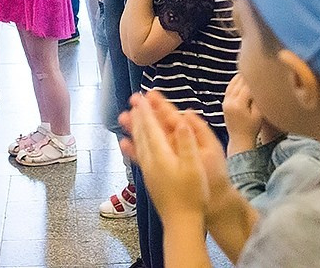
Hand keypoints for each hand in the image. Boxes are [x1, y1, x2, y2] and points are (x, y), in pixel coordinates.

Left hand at [124, 93, 210, 223]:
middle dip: (138, 115)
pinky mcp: (149, 178)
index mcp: (162, 156)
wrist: (182, 222)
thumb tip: (181, 121)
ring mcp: (148, 170)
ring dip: (133, 128)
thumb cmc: (192, 196)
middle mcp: (151, 161)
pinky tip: (126, 144)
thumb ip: (186, 143)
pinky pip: (138, 156)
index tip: (142, 97)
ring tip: (126, 116)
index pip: (151, 128)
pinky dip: (132, 145)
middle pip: (142, 133)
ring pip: (138, 144)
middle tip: (133, 99)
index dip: (147, 111)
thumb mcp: (194, 167)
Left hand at [223, 74, 266, 152]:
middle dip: (249, 76)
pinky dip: (235, 81)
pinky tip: (241, 77)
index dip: (257, 79)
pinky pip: (229, 88)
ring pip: (233, 84)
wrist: (239, 140)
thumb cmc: (252, 129)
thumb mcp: (259, 114)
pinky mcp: (224, 103)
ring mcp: (225, 102)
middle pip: (239, 83)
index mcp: (238, 105)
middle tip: (258, 67)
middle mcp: (229, 102)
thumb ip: (259, 99)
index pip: (248, 86)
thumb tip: (262, 85)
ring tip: (250, 69)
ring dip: (240, 76)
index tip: (264, 72)